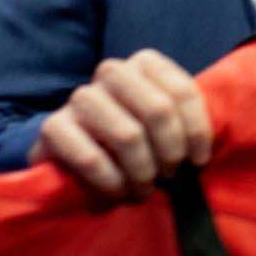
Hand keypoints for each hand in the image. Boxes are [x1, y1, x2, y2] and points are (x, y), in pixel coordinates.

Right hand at [37, 50, 213, 198]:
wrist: (71, 151)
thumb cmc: (130, 140)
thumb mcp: (162, 126)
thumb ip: (185, 125)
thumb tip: (201, 153)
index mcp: (144, 63)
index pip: (182, 92)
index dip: (197, 131)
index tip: (198, 161)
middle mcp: (112, 72)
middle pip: (158, 111)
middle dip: (170, 152)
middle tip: (168, 176)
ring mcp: (80, 97)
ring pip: (127, 135)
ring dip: (141, 172)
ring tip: (144, 190)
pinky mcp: (53, 126)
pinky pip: (91, 158)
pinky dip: (111, 182)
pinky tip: (117, 192)